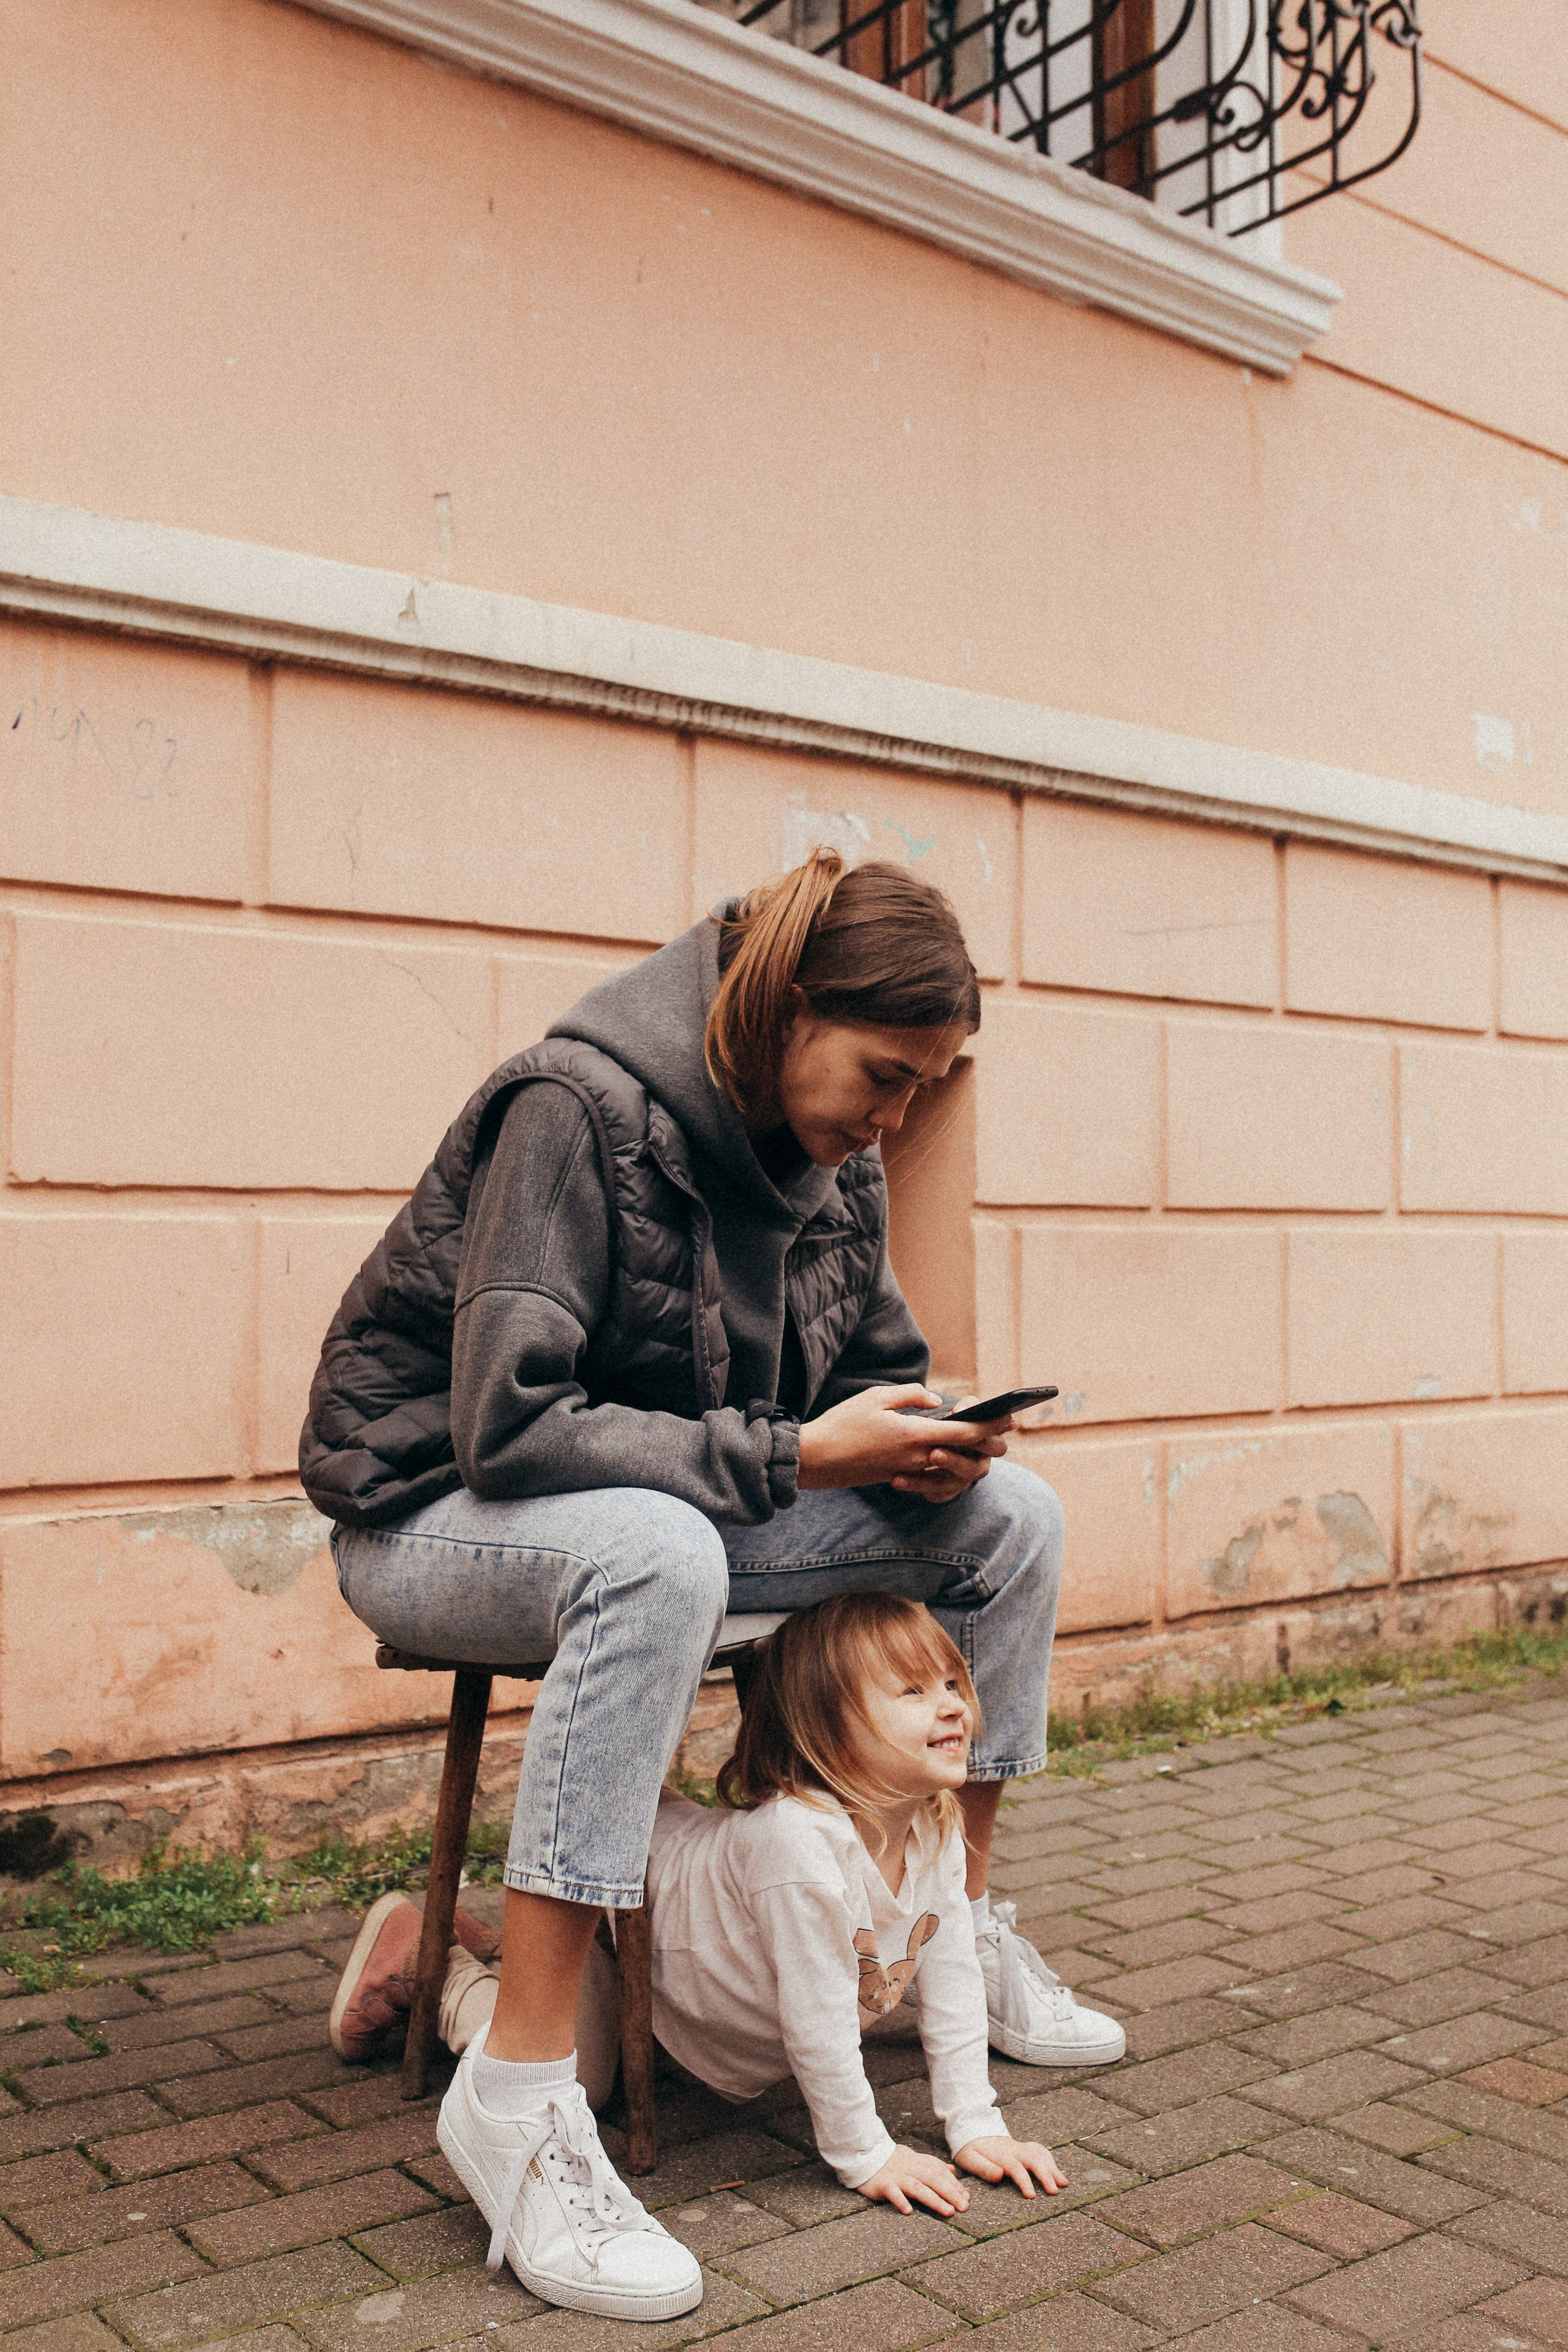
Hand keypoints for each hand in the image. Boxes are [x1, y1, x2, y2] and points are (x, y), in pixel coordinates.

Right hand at [797, 1387, 1010, 1497]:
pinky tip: (950, 1449)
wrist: (816, 1460)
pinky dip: (947, 1459)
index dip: (990, 1425)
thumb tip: (935, 1399)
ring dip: (969, 1450)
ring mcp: (908, 1469)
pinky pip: (932, 1470)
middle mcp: (917, 1457)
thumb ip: (911, 1395)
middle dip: (989, 1441)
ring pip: (951, 1462)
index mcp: (914, 1435)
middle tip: (1004, 1428)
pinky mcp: (898, 1475)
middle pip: (965, 1452)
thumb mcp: (876, 1397)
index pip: (964, 1432)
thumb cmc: (842, 1424)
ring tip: (983, 1437)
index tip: (1009, 1416)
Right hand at [858, 2143, 970, 2216]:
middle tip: (963, 2207)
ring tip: (947, 2211)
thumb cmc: (893, 2161)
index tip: (966, 2198)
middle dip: (950, 2193)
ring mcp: (896, 2176)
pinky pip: (892, 2192)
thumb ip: (933, 2166)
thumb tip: (952, 2171)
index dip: (954, 2184)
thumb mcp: (914, 2159)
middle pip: (933, 2178)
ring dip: (934, 2199)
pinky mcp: (883, 2184)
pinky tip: (908, 2211)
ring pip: (918, 2187)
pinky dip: (900, 2200)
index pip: (940, 2171)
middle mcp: (910, 2168)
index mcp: (918, 2162)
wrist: (866, 2155)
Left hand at [954, 2134, 1067, 2197]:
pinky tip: (1057, 2172)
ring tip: (1064, 2183)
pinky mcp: (1024, 2148)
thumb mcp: (970, 2159)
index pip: (1016, 2167)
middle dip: (1046, 2174)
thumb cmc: (971, 2150)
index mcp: (1001, 2154)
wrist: (973, 2131)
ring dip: (1052, 2167)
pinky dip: (1051, 2160)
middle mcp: (1014, 2149)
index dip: (1025, 2181)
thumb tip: (1000, 2175)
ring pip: (1040, 2154)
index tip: (1032, 2196)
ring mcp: (1020, 2147)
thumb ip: (984, 2168)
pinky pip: (1040, 2150)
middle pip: (1034, 2159)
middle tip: (1055, 2191)